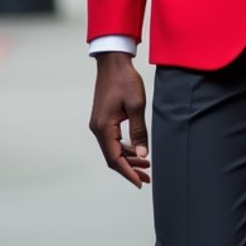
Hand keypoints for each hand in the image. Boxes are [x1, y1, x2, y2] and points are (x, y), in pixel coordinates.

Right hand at [89, 53, 150, 188]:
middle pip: (113, 157)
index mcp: (104, 127)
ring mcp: (99, 124)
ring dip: (129, 159)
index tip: (140, 183)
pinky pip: (113, 140)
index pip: (115, 158)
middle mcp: (98, 128)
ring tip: (146, 167)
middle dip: (130, 169)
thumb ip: (139, 132)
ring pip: (113, 149)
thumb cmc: (125, 80)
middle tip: (147, 179)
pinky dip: (125, 148)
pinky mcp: (103, 120)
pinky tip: (137, 152)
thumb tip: (142, 155)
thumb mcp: (137, 106)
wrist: (113, 62)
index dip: (128, 173)